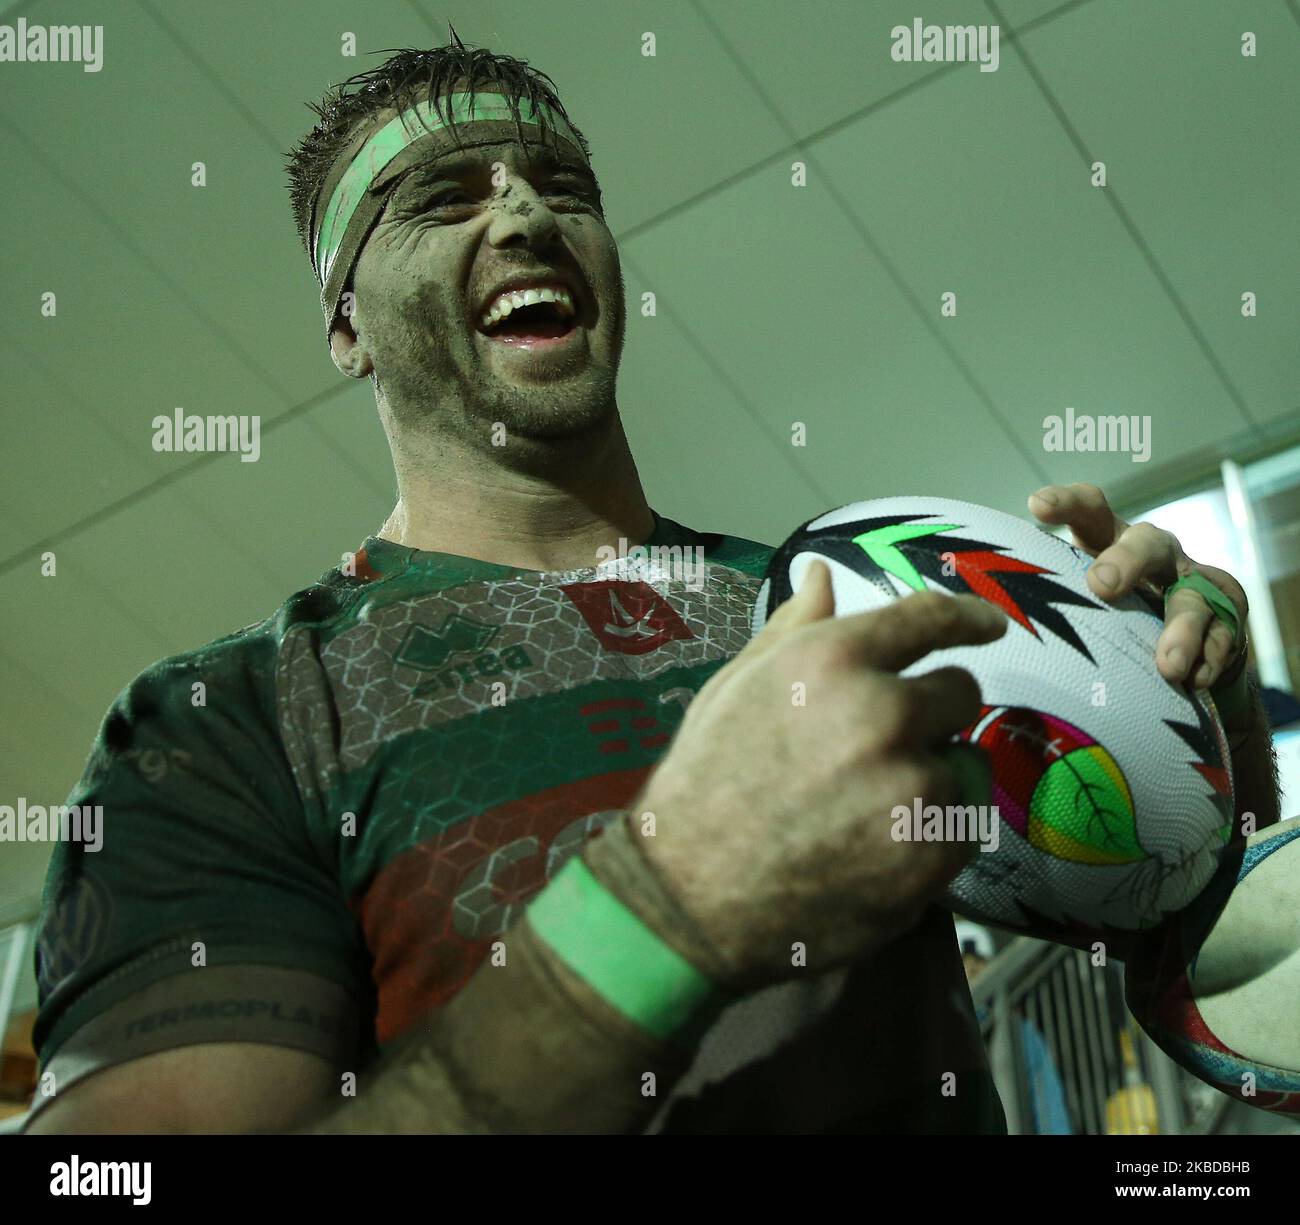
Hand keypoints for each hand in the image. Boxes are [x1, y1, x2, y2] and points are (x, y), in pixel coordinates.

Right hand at [633, 561, 1008, 985]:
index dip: (967, 619)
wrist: (689, 900)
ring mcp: (913, 786)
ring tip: (872, 806)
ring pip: (968, 762)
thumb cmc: (702, 786)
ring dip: (936, 775)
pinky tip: (881, 845)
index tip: (988, 625)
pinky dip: (937, 830)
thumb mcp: (733, 689)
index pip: (928, 619)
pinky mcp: (934, 852)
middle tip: (880, 748)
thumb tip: (822, 573)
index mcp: (828, 661)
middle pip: (961, 691)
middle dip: (931, 712)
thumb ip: (791, 630)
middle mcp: (881, 712)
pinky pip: (968, 823)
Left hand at [1027, 483, 1246, 689]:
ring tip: (1167, 665)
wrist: (1183, 647)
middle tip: (1102, 585)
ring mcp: (1194, 586)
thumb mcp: (1075, 598)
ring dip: (1179, 630)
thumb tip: (984, 617)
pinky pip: (1222, 637)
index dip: (1067, 503)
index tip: (1037, 506)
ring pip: (1191, 598)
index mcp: (1111, 541)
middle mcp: (1157, 554)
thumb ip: (1041, 596)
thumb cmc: (1109, 614)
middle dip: (1127, 560)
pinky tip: (1194, 679)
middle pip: (1148, 543)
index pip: (1091, 511)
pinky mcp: (1225, 621)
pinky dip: (1209, 659)